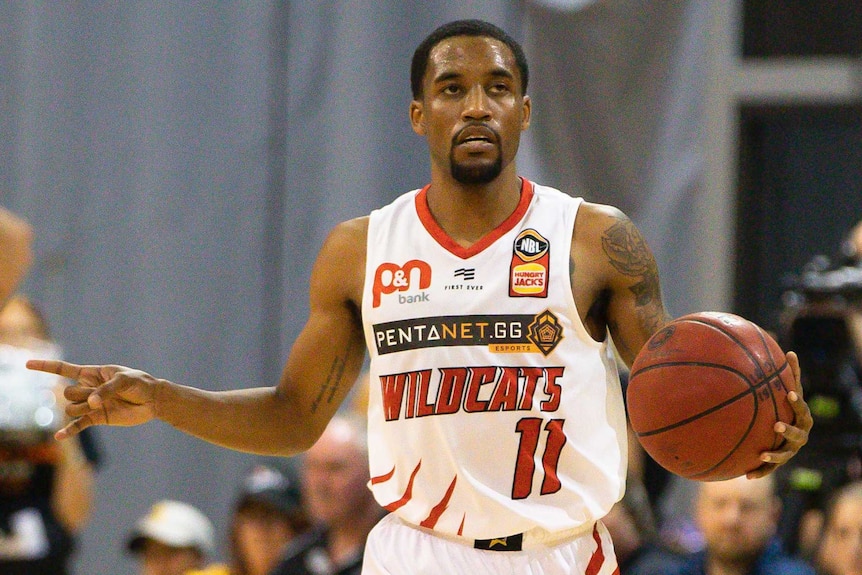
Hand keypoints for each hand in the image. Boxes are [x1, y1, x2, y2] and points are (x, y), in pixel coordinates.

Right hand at [26, 360, 159, 439]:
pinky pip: (78, 425)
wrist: (152, 400)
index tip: (27, 364)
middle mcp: (88, 389)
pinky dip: (68, 431)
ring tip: (98, 406)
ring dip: (81, 409)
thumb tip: (91, 404)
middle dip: (79, 395)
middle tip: (99, 395)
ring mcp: (91, 404)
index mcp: (92, 374)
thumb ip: (106, 390)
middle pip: (67, 393)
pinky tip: (59, 437)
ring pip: (71, 409)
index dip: (46, 367)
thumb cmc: (139, 384)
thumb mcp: (125, 381)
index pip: (64, 370)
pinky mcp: (97, 418)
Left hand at [746, 351, 812, 478]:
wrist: (787, 433)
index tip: (790, 393)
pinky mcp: (779, 462)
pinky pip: (770, 469)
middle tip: (776, 425)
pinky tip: (747, 476)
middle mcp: (800, 436)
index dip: (797, 402)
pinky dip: (760, 472)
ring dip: (775, 456)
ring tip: (763, 454)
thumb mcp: (789, 390)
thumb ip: (790, 375)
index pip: (802, 410)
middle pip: (797, 435)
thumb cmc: (787, 406)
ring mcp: (790, 451)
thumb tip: (791, 351)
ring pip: (785, 455)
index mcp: (802, 418)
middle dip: (788, 431)